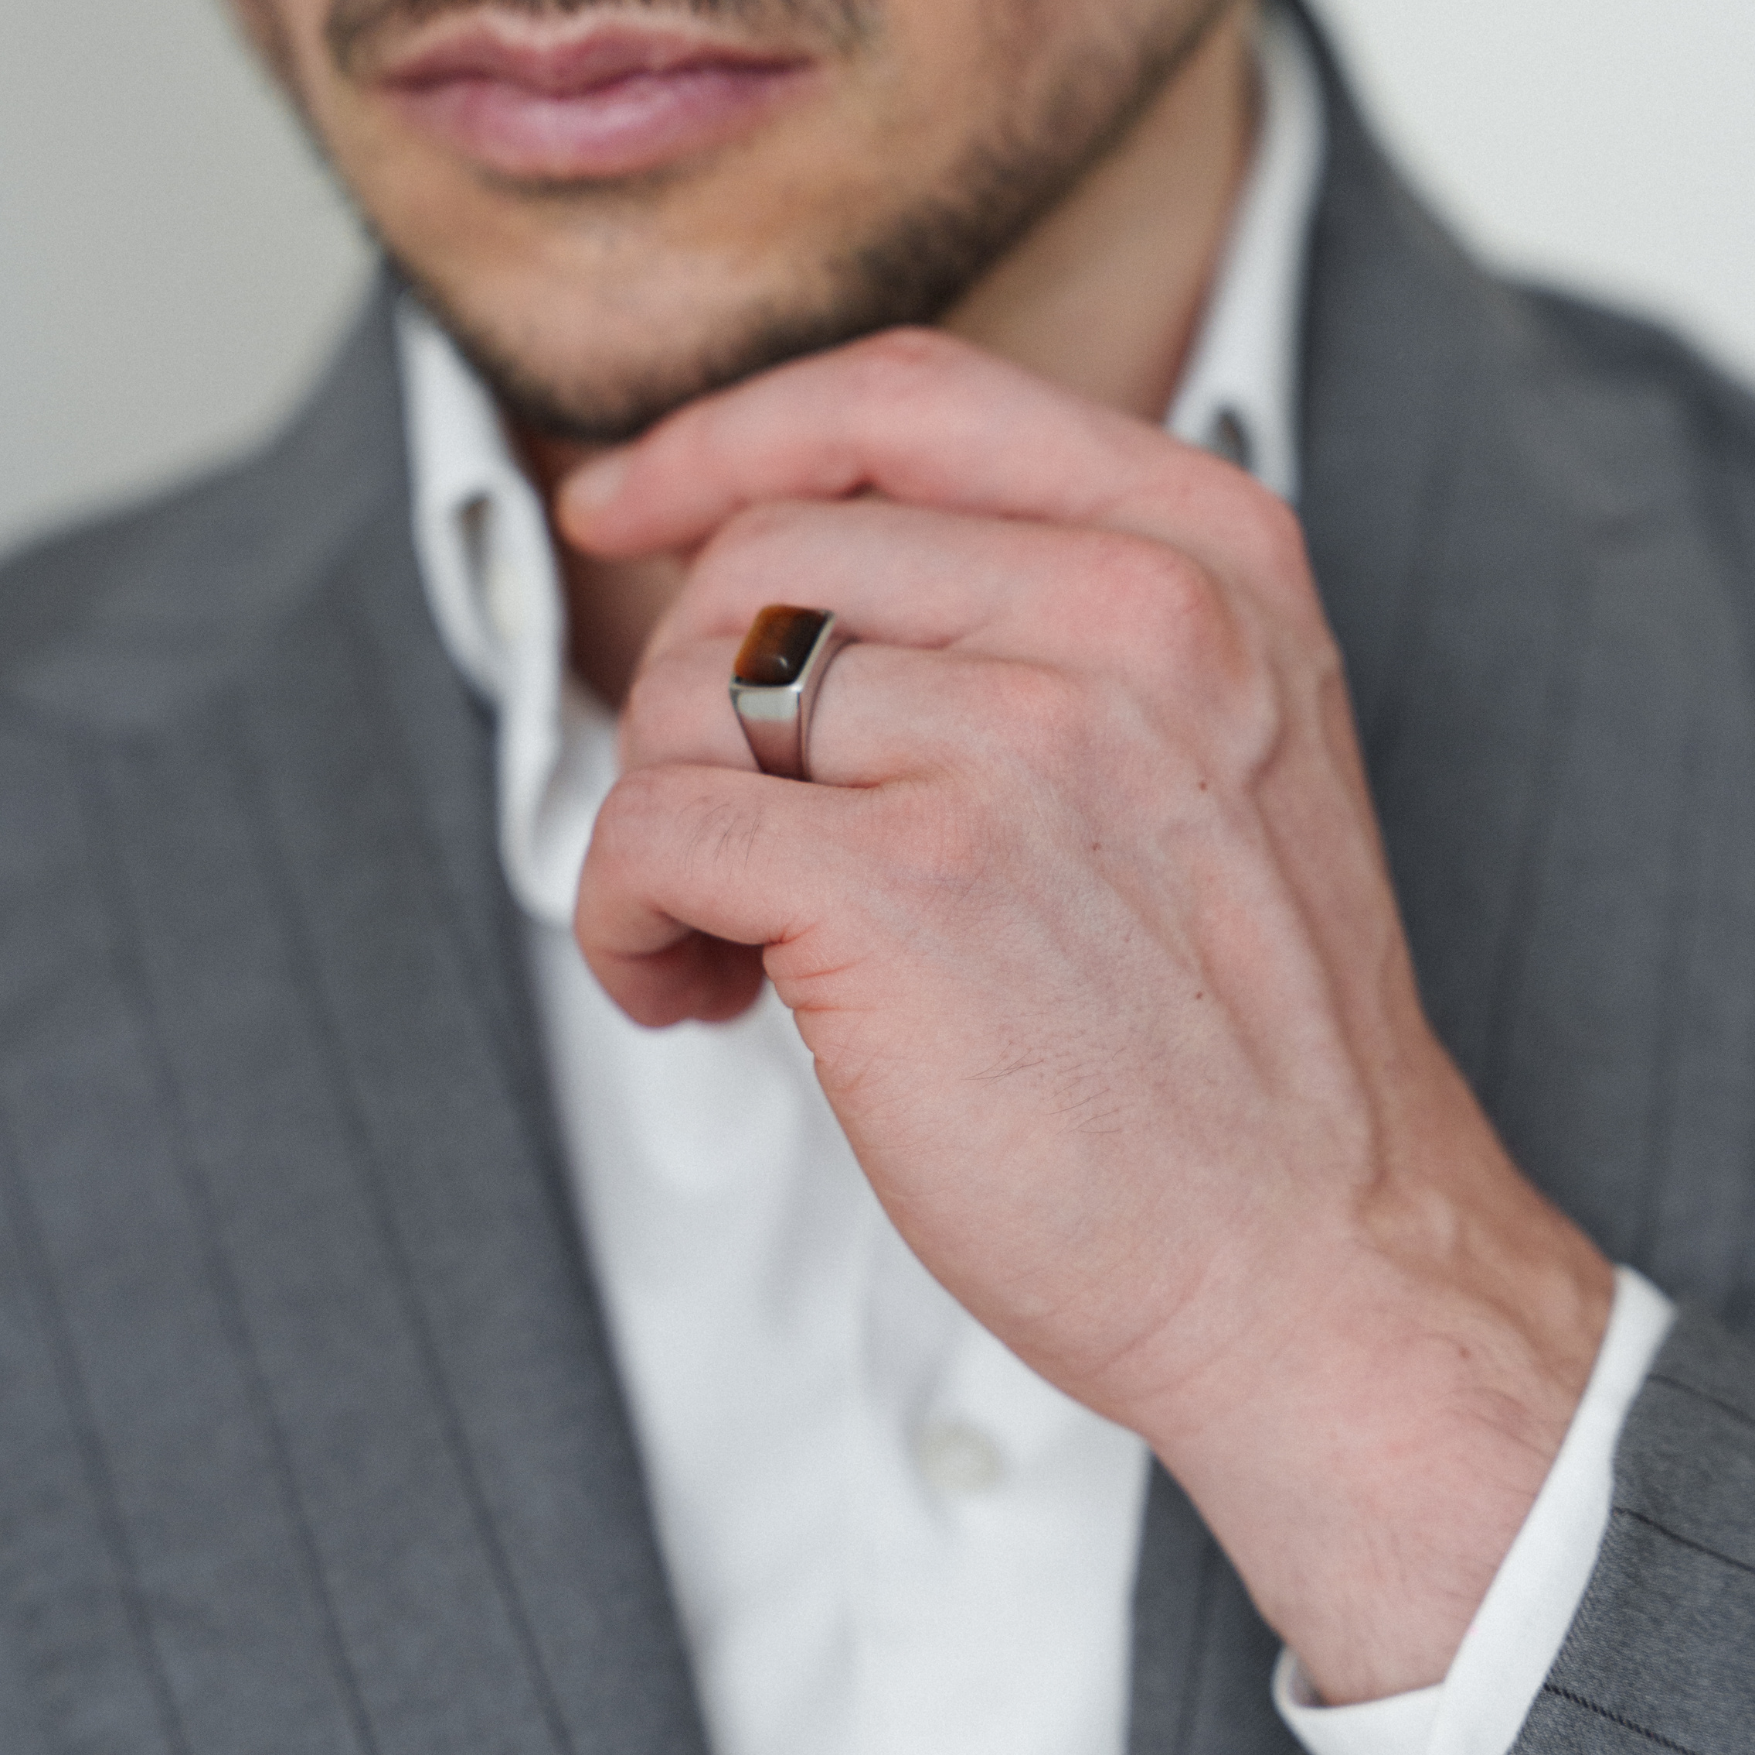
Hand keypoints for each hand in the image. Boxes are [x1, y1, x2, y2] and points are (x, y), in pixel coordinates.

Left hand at [559, 330, 1612, 1704]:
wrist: (1323, 1259)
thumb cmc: (1247, 1040)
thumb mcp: (1221, 751)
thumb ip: (1051, 623)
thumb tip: (797, 585)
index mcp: (1204, 558)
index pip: (905, 400)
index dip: (733, 436)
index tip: (633, 500)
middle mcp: (1126, 619)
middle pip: (770, 553)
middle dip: (690, 691)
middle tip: (719, 820)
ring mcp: (1023, 745)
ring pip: (691, 693)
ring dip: (659, 820)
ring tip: (725, 935)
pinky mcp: (909, 889)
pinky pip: (653, 830)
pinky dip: (622, 916)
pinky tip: (691, 988)